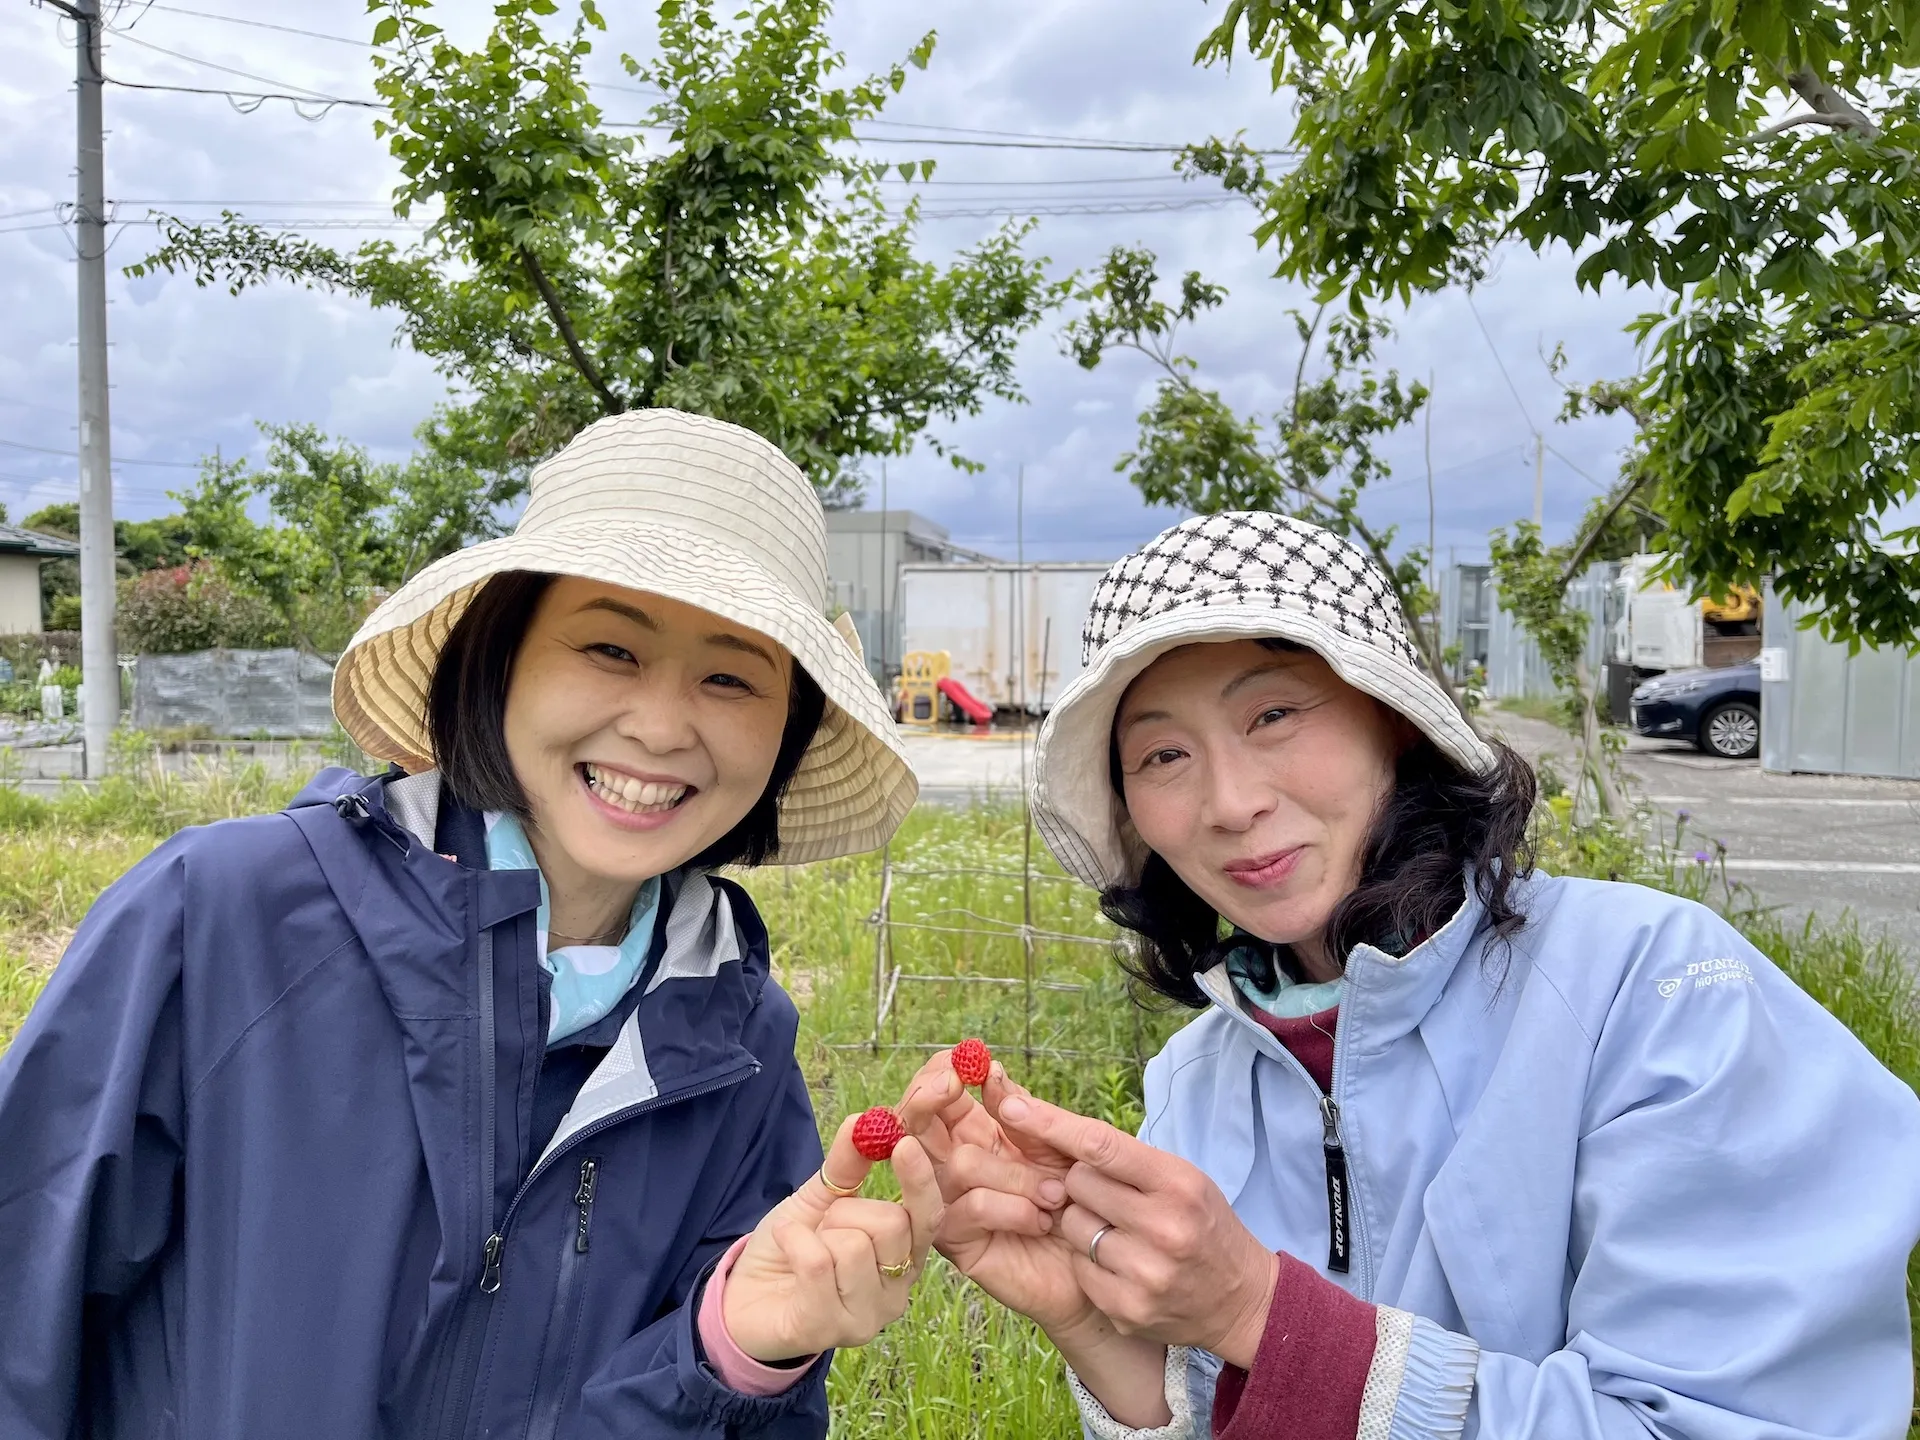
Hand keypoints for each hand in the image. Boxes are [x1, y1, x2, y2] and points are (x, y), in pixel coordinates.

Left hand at [722, 1113, 943, 1361]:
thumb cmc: (790, 1249)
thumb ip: (846, 1164)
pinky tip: (786, 1248)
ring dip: (817, 1233)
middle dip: (847, 1211)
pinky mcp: (829, 1331)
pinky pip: (818, 1263)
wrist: (742, 1298)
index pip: (930, 1216)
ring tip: (805, 1248)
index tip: (904, 1142)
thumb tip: (864, 1119)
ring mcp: (866, 1317)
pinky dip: (793, 1241)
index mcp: (905, 1256)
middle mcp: (896, 1290)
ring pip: (855, 1245)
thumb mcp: (818, 1199)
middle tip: (824, 1225)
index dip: (920, 1180)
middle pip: (893, 1225)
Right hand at [893, 1050, 1098, 1334]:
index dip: (938, 1073)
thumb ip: (1025, 1111)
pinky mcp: (957, 1242)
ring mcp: (949, 1203)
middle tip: (952, 1086)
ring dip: (1014, 1173)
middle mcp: (951, 1163)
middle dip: (927, 1099)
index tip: (961, 1064)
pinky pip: (970, 1207)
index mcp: (971, 1131)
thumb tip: (990, 1071)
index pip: (936, 1092)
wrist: (1096, 1261)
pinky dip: (1013, 1208)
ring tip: (1056, 1194)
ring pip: (958, 1164)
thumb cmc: (1080, 1197)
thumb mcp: (1058, 1145)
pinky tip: (1042, 1221)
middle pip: (916, 1123)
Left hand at [996, 1092, 1278, 1369]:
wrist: (1241, 1299)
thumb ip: (1124, 1157)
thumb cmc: (1202, 1223)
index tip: (1011, 1105)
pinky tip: (1120, 1264)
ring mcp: (1145, 1273)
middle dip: (1081, 1183)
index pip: (1101, 1145)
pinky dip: (1089, 1262)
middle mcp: (1164, 1228)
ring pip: (1072, 1226)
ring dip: (1082, 1222)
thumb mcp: (1181, 1178)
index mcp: (1178, 1184)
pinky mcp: (1127, 1309)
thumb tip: (1049, 1125)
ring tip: (1119, 1232)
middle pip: (1077, 1183)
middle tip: (1110, 1195)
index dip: (1051, 1124)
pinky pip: (1078, 1267)